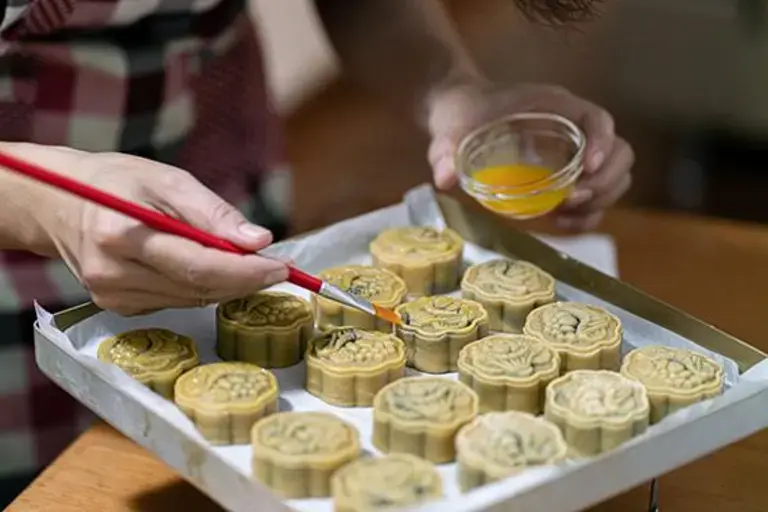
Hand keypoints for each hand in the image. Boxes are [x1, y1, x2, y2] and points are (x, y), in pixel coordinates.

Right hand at [8, 144, 287, 314]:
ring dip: (226, 285)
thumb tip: (259, 241)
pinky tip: (203, 267)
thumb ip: (213, 213)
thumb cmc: (114, 181)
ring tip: (245, 262)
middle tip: (276, 266)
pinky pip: (175, 301)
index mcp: (123, 236)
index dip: (247, 272)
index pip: (199, 267)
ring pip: (191, 299)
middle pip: (199, 289)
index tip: (283, 266)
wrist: (54, 202)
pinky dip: (199, 287)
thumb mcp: (166, 180)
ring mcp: (112, 296)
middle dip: (245, 280)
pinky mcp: (116, 306)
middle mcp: (114, 275)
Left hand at [426, 83, 633, 230]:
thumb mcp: (449, 128)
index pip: (598, 120)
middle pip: (619, 153)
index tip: (586, 168)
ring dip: (600, 201)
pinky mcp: (567, 175)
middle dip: (604, 183)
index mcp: (555, 107)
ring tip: (565, 215)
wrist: (458, 114)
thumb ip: (445, 150)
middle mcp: (573, 128)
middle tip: (570, 201)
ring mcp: (574, 152)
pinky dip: (588, 214)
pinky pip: (595, 195)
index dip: (603, 143)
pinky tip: (560, 223)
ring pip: (615, 176)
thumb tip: (443, 177)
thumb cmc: (461, 113)